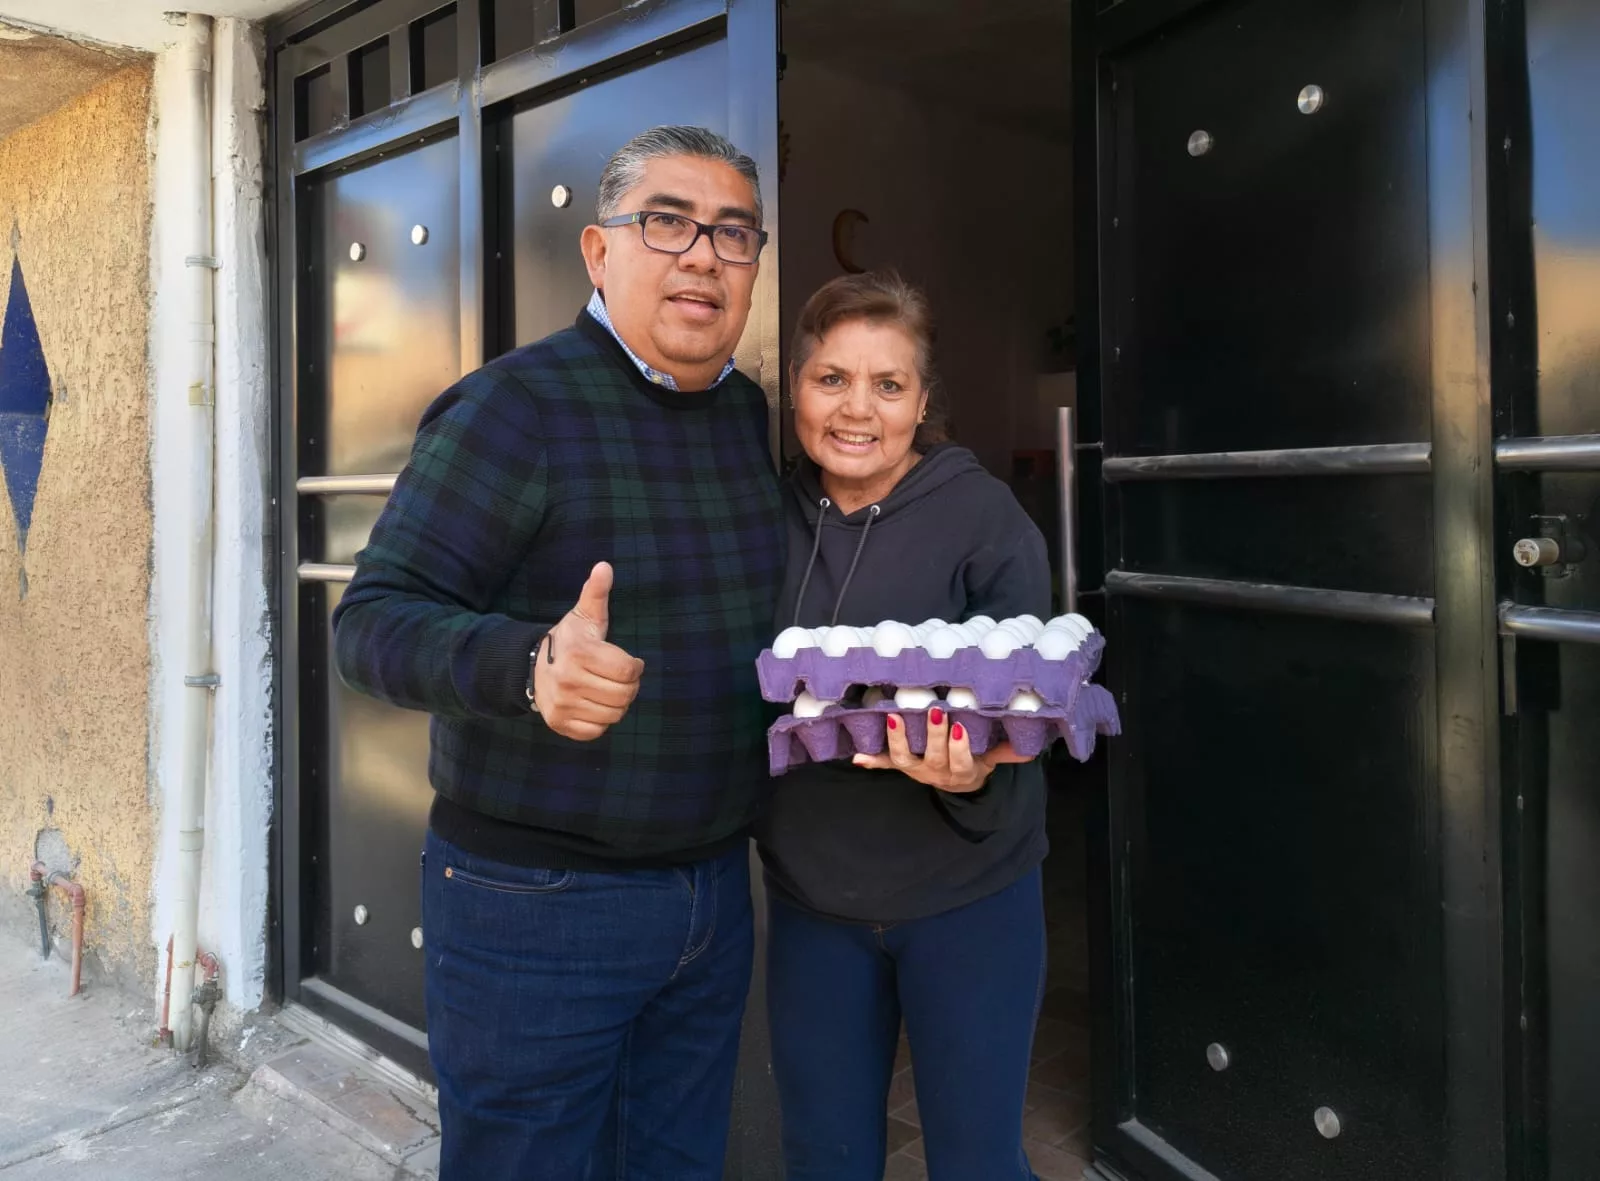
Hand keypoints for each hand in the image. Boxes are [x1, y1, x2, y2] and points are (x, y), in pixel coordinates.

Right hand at [532, 562, 644, 740]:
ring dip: (617, 704)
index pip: (628, 671)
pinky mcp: (559, 723)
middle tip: (620, 678)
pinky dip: (601, 720)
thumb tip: (604, 566)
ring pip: (613, 715)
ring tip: (608, 690)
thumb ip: (596, 592)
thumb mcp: (584, 615)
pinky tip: (594, 703)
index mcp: (579, 653)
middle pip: (624, 695)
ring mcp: (562, 704)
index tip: (630, 662)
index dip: (635, 667)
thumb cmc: (569, 639)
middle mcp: (568, 680)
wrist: (532, 667)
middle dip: (629, 687)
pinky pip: (597, 730)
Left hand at [852, 707, 1031, 792]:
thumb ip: (1006, 753)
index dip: (960, 747)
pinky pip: (885, 764)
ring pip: (905, 758)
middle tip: (933, 712)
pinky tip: (858, 756)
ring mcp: (916, 769)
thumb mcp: (990, 761)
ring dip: (898, 739)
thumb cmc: (973, 762)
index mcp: (961, 771)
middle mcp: (936, 772)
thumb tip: (1031, 748)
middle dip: (933, 736)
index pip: (961, 762)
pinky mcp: (901, 765)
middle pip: (934, 757)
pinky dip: (872, 760)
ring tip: (894, 717)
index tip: (960, 727)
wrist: (955, 783)